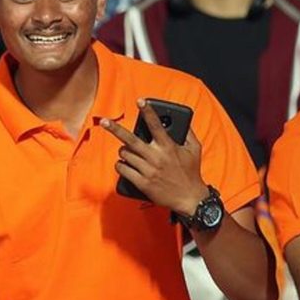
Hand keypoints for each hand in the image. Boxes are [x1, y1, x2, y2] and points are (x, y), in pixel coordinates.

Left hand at [101, 99, 206, 214]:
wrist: (190, 199)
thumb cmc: (192, 174)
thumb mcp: (195, 150)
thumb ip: (188, 134)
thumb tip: (182, 121)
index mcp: (168, 147)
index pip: (155, 125)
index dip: (147, 111)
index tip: (140, 100)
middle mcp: (156, 157)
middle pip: (130, 140)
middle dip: (115, 129)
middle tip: (104, 121)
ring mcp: (148, 171)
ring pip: (125, 155)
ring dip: (123, 152)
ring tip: (128, 153)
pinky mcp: (142, 183)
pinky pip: (123, 170)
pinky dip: (121, 166)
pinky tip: (125, 165)